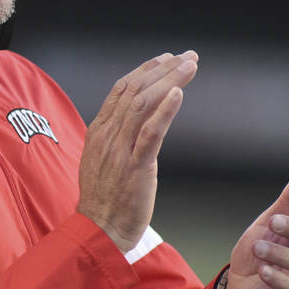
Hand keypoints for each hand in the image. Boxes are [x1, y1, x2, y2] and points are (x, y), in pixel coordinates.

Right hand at [77, 51, 198, 251]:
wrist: (98, 231)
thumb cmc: (104, 199)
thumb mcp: (102, 160)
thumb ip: (115, 138)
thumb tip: (132, 121)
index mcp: (100, 131)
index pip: (121, 88)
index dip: (145, 70)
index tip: (166, 58)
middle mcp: (108, 135)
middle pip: (135, 89)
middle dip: (163, 69)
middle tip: (187, 56)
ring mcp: (120, 150)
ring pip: (143, 104)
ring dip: (169, 81)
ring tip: (190, 66)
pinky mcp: (135, 167)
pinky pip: (149, 134)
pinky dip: (164, 110)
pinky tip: (177, 94)